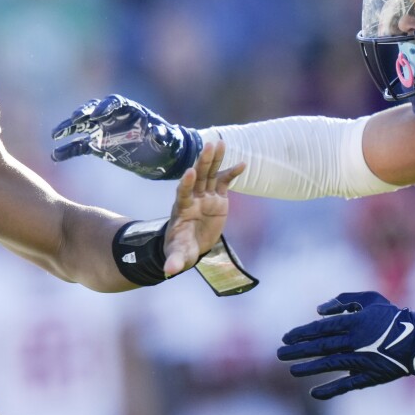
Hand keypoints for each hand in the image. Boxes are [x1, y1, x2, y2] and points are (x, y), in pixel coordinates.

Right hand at [50, 94, 201, 178]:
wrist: (162, 156)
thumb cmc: (169, 144)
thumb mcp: (170, 140)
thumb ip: (164, 135)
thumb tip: (159, 132)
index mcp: (131, 111)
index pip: (115, 103)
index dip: (105, 107)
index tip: (96, 115)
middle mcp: (114, 118)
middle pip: (94, 110)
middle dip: (83, 113)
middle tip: (74, 119)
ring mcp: (104, 131)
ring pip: (82, 126)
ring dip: (69, 129)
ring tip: (55, 135)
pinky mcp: (98, 146)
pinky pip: (80, 146)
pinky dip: (68, 150)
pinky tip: (56, 156)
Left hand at [163, 141, 242, 275]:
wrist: (190, 244)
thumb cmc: (181, 248)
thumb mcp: (178, 255)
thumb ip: (175, 260)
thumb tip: (170, 271)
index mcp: (182, 208)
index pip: (183, 193)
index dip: (186, 183)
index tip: (189, 172)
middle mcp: (194, 198)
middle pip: (198, 177)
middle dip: (202, 162)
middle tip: (208, 146)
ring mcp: (206, 196)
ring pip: (210, 174)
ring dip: (215, 160)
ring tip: (221, 143)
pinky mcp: (218, 198)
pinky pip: (225, 182)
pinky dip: (233, 173)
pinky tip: (243, 163)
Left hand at [277, 291, 414, 399]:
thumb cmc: (393, 315)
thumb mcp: (370, 298)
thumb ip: (343, 300)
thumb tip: (319, 310)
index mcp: (354, 322)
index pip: (320, 329)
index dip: (301, 333)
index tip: (285, 337)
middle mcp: (355, 342)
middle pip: (320, 346)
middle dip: (298, 350)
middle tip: (279, 353)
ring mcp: (362, 361)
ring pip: (330, 364)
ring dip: (309, 368)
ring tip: (292, 370)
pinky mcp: (371, 376)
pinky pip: (348, 385)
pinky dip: (331, 390)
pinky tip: (314, 393)